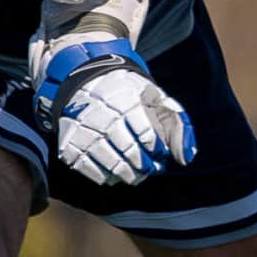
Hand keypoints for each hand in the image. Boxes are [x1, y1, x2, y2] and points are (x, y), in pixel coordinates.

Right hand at [33, 38, 195, 186]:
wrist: (84, 80)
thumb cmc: (128, 94)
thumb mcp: (155, 98)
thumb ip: (177, 124)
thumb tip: (185, 158)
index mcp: (126, 102)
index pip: (147, 135)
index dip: (157, 149)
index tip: (159, 152)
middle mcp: (103, 117)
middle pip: (130, 153)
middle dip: (145, 165)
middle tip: (150, 168)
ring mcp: (85, 132)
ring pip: (111, 165)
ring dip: (128, 175)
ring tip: (136, 174)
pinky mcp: (70, 144)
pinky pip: (91, 170)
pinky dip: (106, 176)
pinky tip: (115, 172)